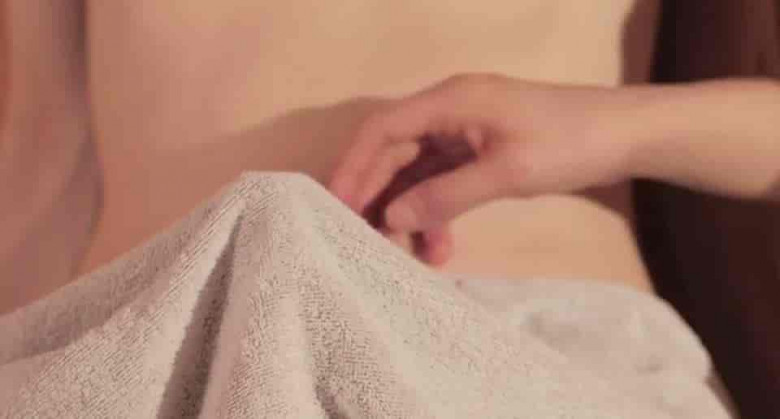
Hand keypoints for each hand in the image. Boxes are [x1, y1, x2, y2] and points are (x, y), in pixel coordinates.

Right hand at [330, 74, 636, 262]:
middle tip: (366, 240)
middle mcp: (449, 112)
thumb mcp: (506, 171)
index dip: (354, 166)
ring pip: (418, 172)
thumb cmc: (568, 142)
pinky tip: (441, 245)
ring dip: (412, 212)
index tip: (337, 206)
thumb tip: (393, 218)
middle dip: (380, 197)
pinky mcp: (479, 152)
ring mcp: (464, 132)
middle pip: (395, 152)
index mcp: (450, 101)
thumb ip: (446, 195)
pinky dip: (437, 211)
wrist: (627, 136)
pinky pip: (443, 182)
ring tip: (414, 255)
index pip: (382, 129)